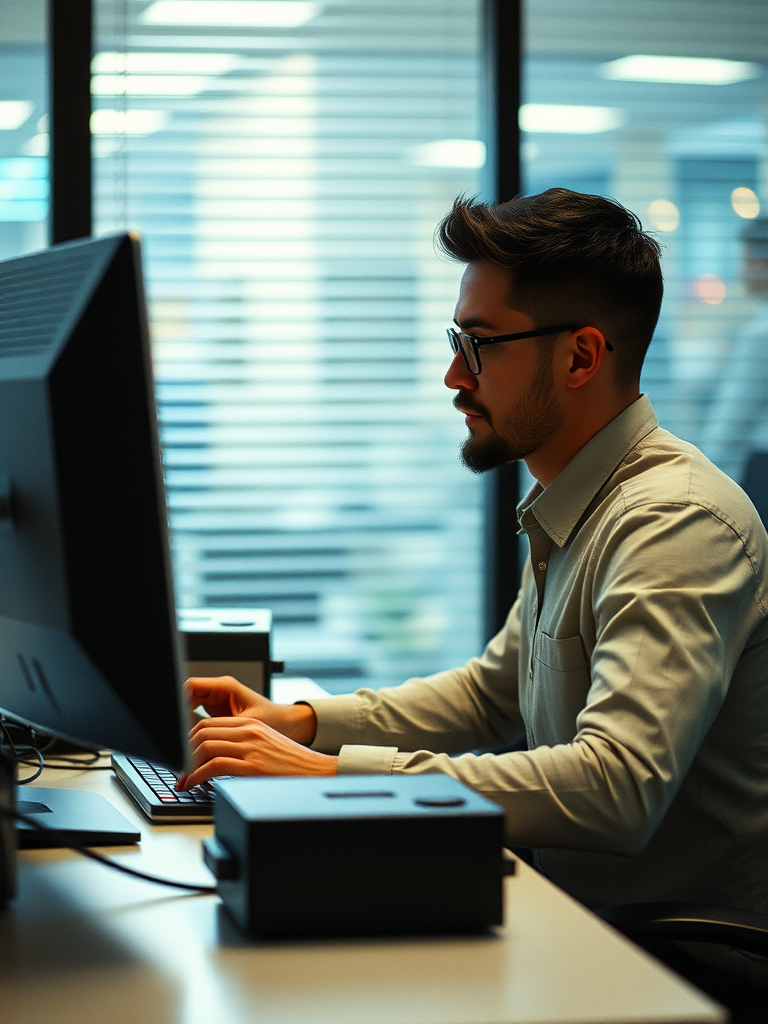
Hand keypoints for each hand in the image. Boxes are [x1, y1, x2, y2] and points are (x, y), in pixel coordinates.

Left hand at [176, 716, 337, 789]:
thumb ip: (243, 745)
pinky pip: (213, 766)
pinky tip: (193, 785)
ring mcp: (250, 746)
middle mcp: (248, 730)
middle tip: (177, 768)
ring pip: (204, 747)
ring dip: (186, 766)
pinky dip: (196, 776)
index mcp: (250, 723)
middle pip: (201, 732)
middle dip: (183, 750)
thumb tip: (215, 758)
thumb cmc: (292, 764)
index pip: (208, 723)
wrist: (317, 771)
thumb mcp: (266, 745)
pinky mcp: (251, 765)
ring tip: (182, 781)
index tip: (181, 754)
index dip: (188, 739)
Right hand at [184, 676, 316, 743]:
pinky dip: (191, 730)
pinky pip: (196, 718)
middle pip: (186, 697)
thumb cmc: (275, 720)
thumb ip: (223, 727)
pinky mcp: (217, 714)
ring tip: (179, 743)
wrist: (289, 726)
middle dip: (177, 716)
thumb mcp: (247, 724)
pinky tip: (190, 744)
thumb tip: (203, 734)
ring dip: (183, 725)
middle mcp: (219, 691)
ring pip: (189, 709)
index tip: (172, 718)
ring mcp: (217, 701)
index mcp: (225, 686)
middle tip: (172, 736)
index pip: (190, 686)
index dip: (177, 700)